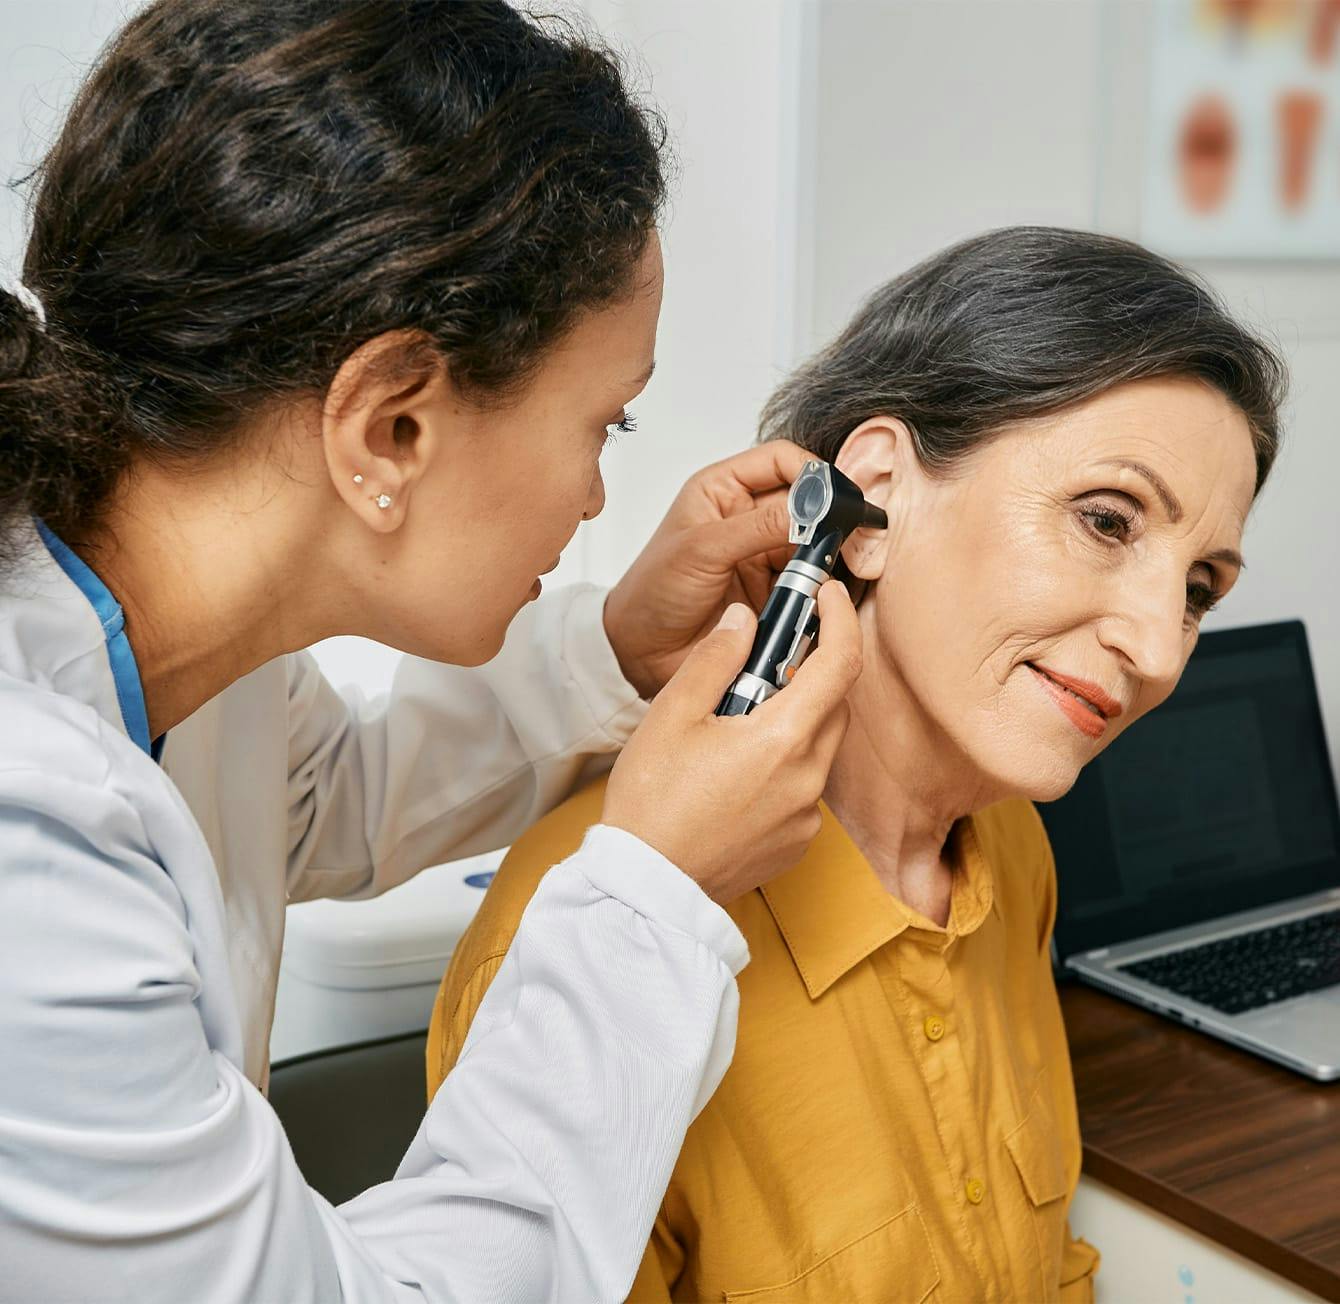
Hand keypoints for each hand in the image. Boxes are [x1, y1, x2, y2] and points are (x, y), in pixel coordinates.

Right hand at [602, 581, 861, 902]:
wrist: (645, 887)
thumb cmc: (652, 801)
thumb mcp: (672, 715)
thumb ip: (716, 659)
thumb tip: (745, 620)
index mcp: (783, 739)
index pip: (841, 663)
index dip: (841, 619)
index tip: (829, 596)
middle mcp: (808, 778)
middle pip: (833, 705)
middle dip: (810, 672)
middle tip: (765, 660)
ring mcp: (806, 816)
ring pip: (818, 747)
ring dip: (794, 721)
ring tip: (736, 722)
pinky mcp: (796, 842)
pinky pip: (804, 787)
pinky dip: (784, 765)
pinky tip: (738, 772)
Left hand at [603, 441, 812, 698]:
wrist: (642, 654)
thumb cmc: (652, 593)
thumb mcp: (702, 550)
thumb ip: (759, 526)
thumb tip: (812, 508)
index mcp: (723, 490)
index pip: (781, 460)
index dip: (811, 471)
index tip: (834, 496)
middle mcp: (748, 517)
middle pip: (807, 501)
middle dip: (827, 517)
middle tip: (844, 536)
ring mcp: (764, 554)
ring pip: (815, 542)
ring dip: (824, 556)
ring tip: (822, 572)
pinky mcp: (775, 590)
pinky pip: (811, 581)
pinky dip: (820, 588)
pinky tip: (817, 595)